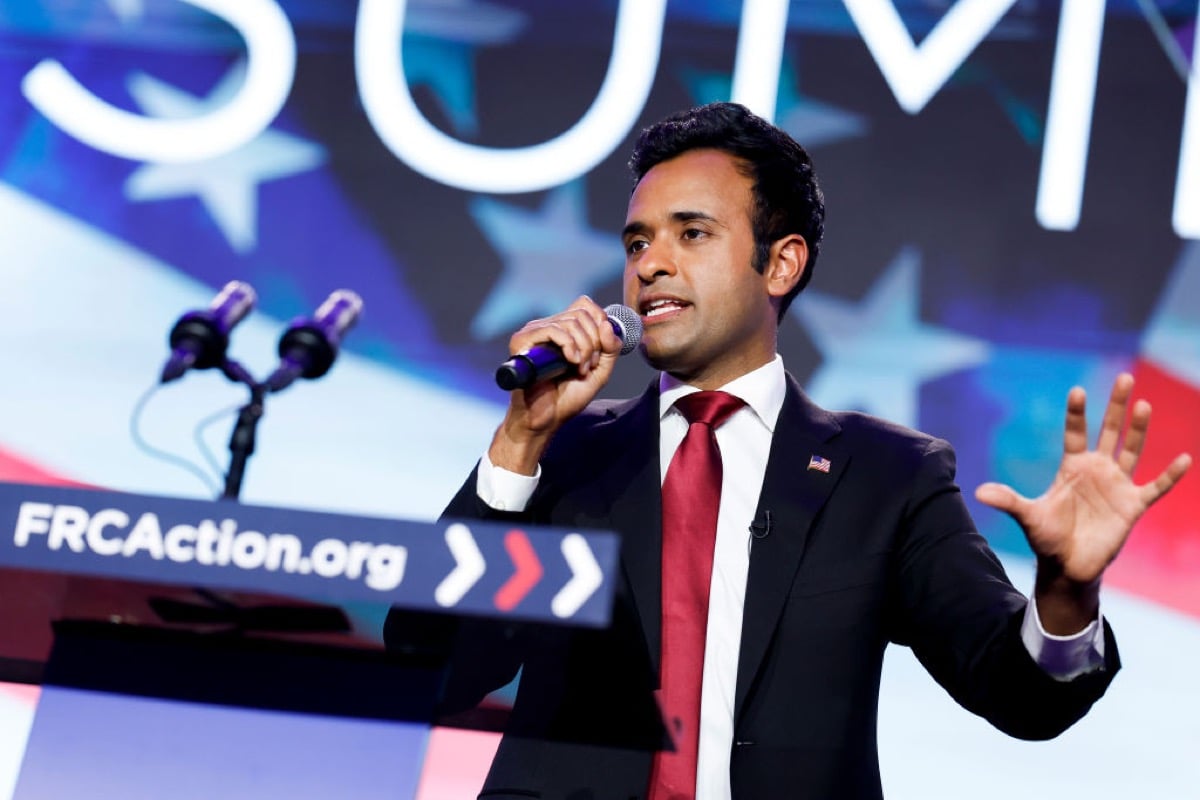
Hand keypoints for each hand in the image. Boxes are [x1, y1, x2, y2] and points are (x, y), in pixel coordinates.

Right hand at [489, 296, 623, 473]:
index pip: (584, 305)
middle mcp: (547, 327)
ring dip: (584, 349)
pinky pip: (553, 330)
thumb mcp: (599, 372)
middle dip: (594, 342)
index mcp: (563, 330)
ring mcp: (534, 332)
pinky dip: (569, 345)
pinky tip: (570, 362)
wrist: (544, 420)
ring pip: (571, 322)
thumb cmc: (566, 398)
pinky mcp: (522, 341)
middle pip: (582, 314)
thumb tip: (607, 324)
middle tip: (588, 367)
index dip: (600, 322)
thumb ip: (610, 349)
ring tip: (578, 370)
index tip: (600, 351)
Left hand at [975, 373, 1191, 631]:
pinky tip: (1184, 459)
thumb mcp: (1027, 516)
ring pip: (1132, 450)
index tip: (1077, 390)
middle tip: (1125, 378)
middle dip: (1116, 406)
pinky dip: (1170, 475)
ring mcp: (1117, 486)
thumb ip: (1008, 500)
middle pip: (1109, 431)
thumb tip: (978, 492)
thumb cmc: (1047, 538)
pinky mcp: (1133, 505)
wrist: (1068, 567)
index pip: (1075, 433)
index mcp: (1071, 467)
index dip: (1076, 413)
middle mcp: (1097, 470)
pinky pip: (1156, 487)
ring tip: (1144, 405)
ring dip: (1138, 429)